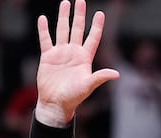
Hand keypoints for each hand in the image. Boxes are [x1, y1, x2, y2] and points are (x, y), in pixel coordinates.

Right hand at [35, 0, 119, 125]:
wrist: (56, 104)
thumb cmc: (74, 97)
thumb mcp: (88, 86)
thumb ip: (100, 77)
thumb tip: (117, 74)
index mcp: (85, 58)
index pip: (92, 38)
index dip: (96, 26)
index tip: (100, 13)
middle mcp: (73, 53)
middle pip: (77, 29)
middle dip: (79, 15)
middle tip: (81, 1)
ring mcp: (60, 53)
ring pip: (62, 30)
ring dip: (64, 17)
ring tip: (65, 3)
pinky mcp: (48, 57)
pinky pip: (45, 40)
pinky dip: (44, 29)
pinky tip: (43, 19)